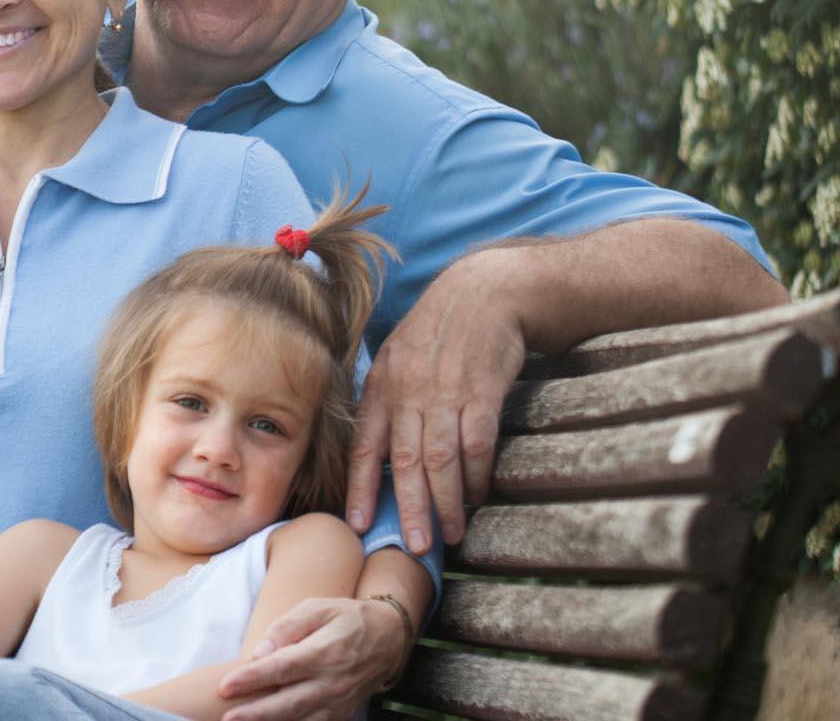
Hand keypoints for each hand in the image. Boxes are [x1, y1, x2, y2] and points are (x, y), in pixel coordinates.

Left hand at [217, 598, 411, 720]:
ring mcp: (339, 701)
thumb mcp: (319, 607)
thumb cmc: (347, 618)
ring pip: (301, 719)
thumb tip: (261, 653)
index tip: (225, 686)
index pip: (283, 668)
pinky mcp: (343, 713)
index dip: (253, 678)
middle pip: (289, 702)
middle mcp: (333, 681)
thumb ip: (288, 627)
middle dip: (256, 713)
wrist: (390, 640)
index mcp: (325, 651)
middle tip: (227, 718)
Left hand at [345, 248, 527, 549]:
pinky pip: (478, 443)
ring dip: (446, 502)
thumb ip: (385, 401)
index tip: (355, 523)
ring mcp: (446, 392)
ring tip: (450, 534)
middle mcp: (409, 392)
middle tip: (413, 546)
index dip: (359, 488)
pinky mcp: (483, 391)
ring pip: (441, 459)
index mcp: (382, 386)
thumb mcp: (397, 357)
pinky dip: (477, 474)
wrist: (485, 292)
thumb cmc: (438, 331)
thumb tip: (375, 449)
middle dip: (408, 509)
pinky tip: (477, 495)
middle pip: (405, 462)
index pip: (364, 446)